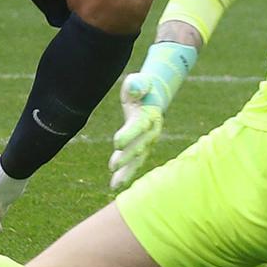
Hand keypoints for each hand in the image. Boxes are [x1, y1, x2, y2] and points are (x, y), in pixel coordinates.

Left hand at [108, 71, 167, 190]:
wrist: (153, 96)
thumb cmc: (141, 87)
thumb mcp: (138, 82)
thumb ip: (136, 84)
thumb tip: (134, 90)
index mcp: (150, 115)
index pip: (139, 126)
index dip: (129, 134)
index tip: (116, 143)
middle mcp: (151, 131)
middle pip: (139, 146)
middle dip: (127, 157)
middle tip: (113, 166)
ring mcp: (148, 142)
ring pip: (138, 159)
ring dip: (127, 172)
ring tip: (115, 184)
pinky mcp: (143, 148)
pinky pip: (135, 162)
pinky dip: (126, 173)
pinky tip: (115, 183)